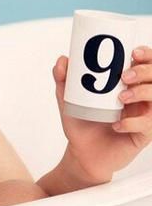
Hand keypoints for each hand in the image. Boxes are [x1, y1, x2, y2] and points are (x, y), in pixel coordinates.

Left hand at [52, 46, 151, 182]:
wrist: (82, 153)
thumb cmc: (80, 122)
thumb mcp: (67, 98)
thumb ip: (63, 78)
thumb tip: (63, 60)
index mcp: (127, 84)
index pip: (146, 63)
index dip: (146, 54)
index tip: (133, 52)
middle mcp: (140, 98)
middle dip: (144, 71)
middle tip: (124, 76)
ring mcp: (143, 115)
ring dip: (142, 93)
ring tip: (121, 98)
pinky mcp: (143, 135)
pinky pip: (147, 125)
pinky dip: (133, 122)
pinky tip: (117, 124)